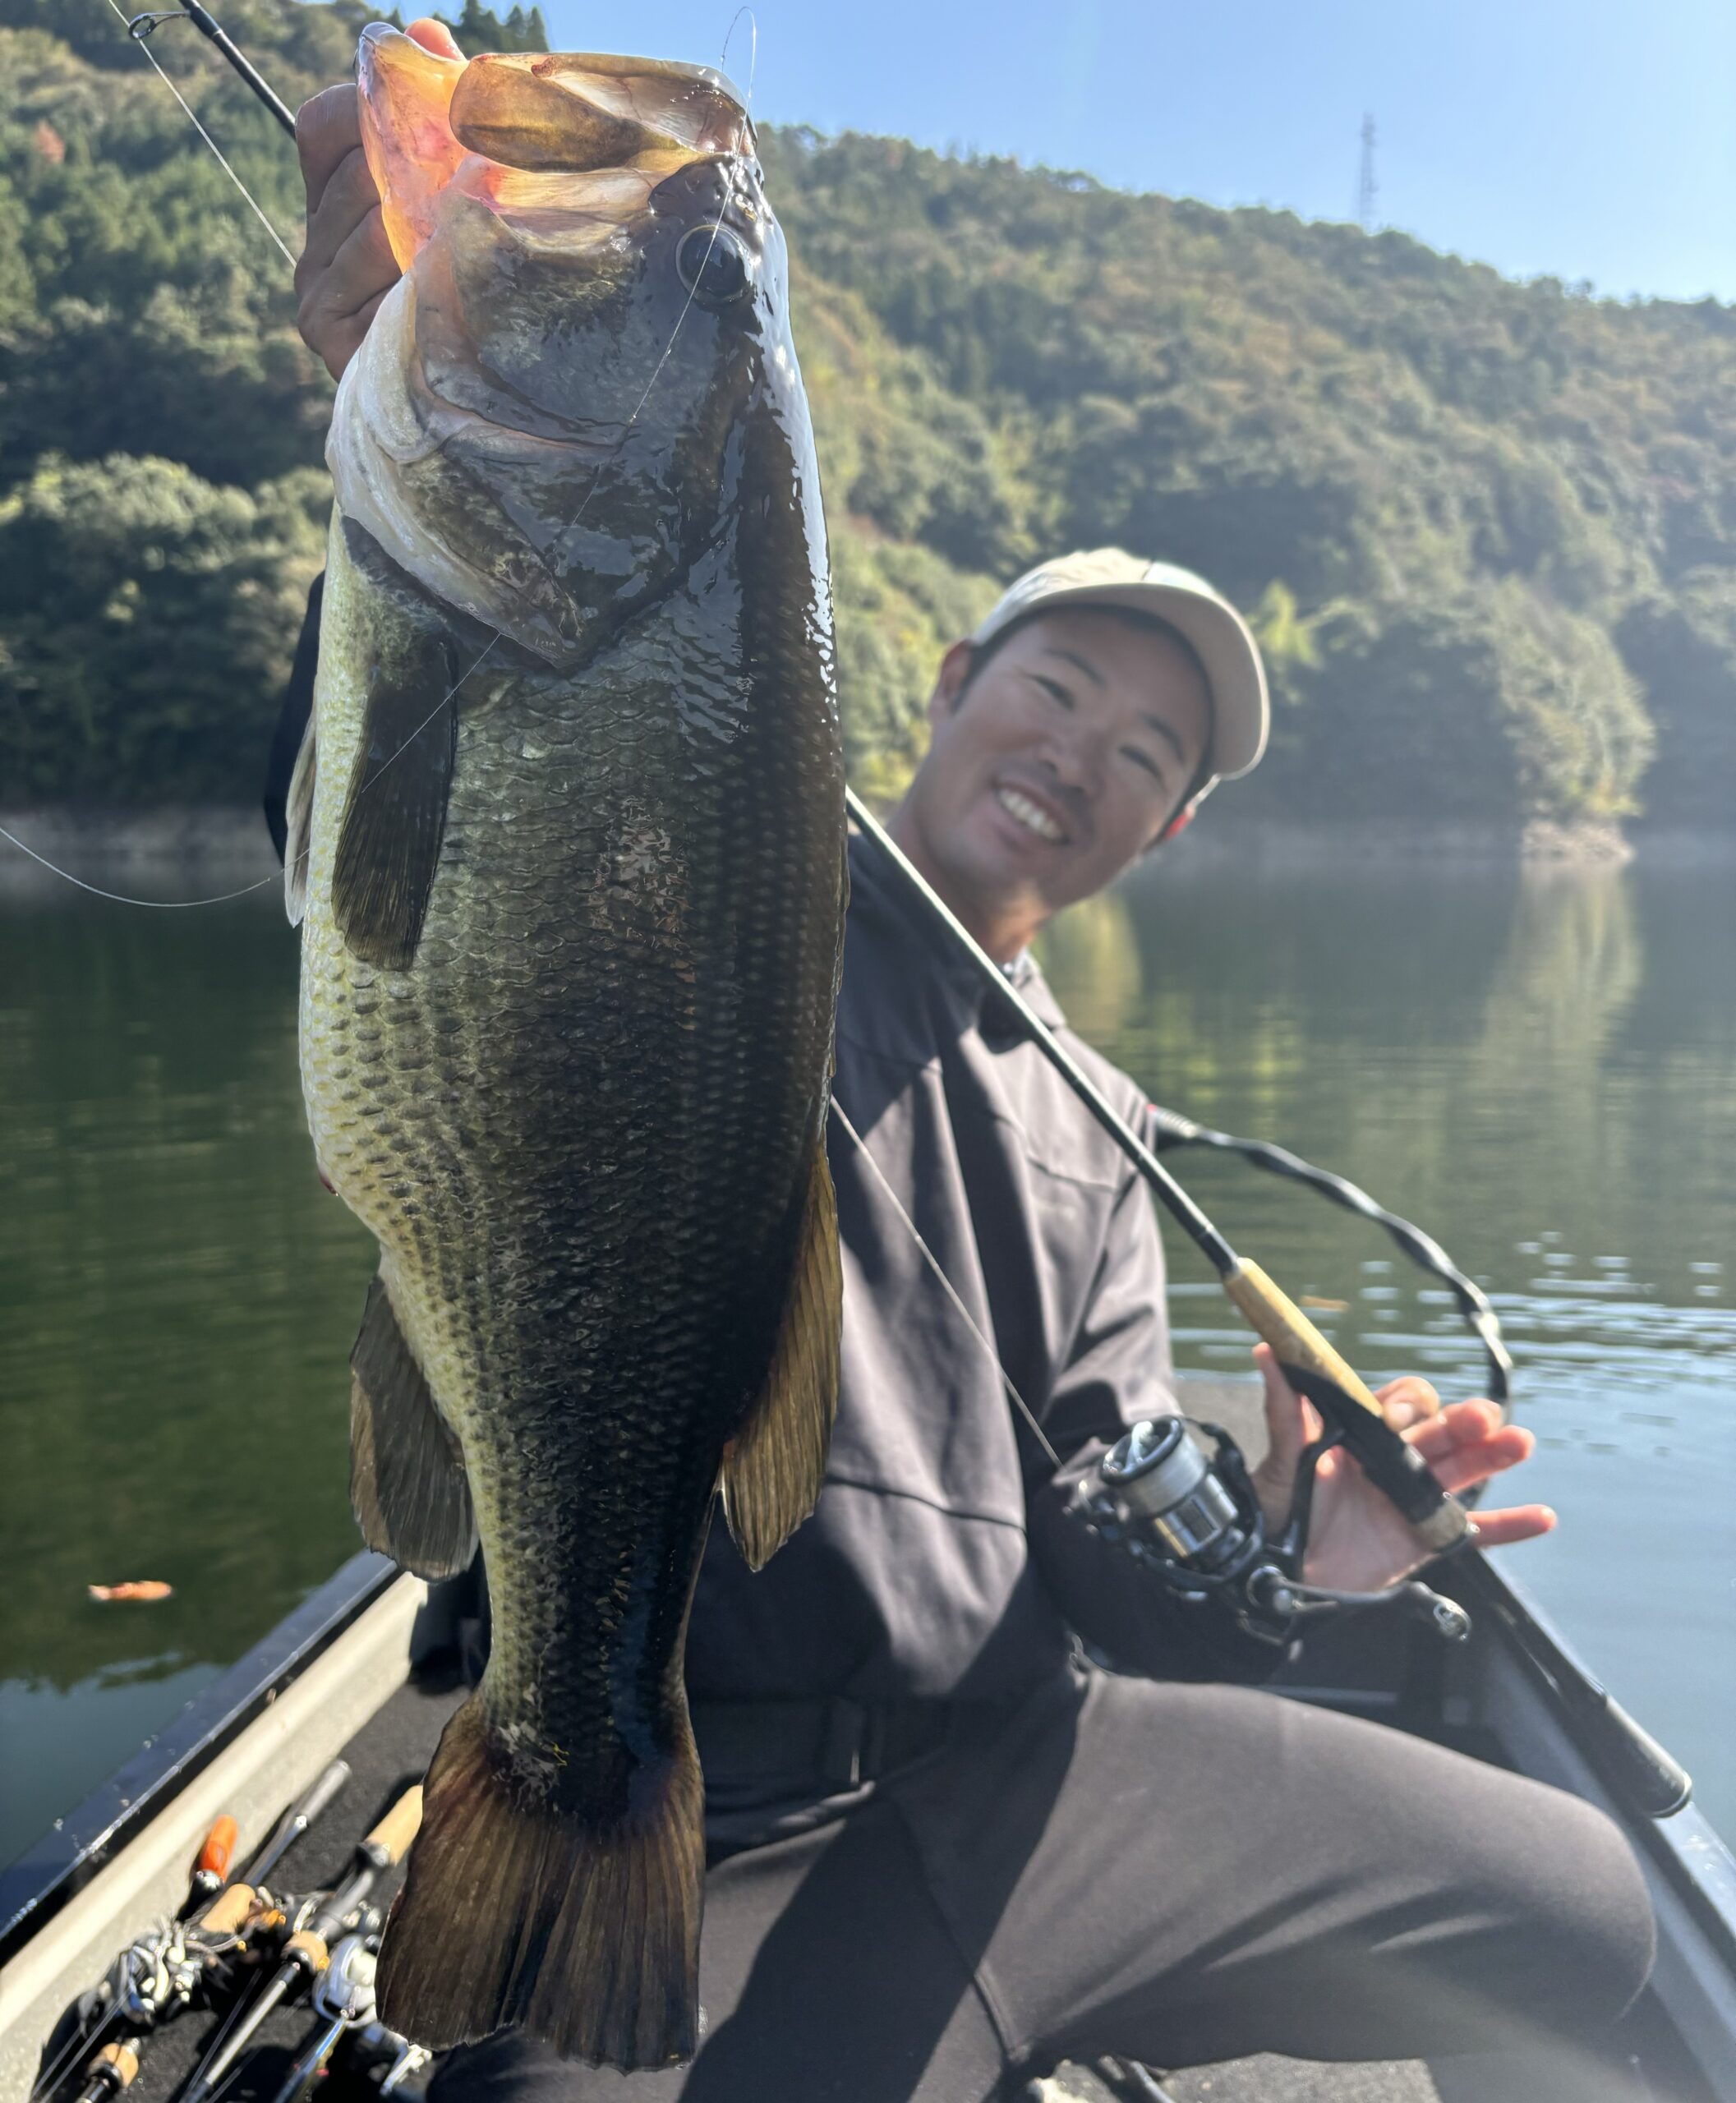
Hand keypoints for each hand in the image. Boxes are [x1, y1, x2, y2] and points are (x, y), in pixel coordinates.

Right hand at [293, 17, 461, 380]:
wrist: (493, 397)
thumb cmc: (485, 285)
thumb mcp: (468, 189)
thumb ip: (443, 109)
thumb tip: (425, 29)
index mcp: (333, 194)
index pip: (325, 122)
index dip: (374, 111)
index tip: (440, 125)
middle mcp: (313, 239)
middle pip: (351, 173)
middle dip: (417, 171)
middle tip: (479, 175)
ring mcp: (313, 289)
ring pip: (364, 225)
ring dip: (425, 224)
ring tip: (476, 229)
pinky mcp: (327, 334)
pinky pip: (366, 280)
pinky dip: (414, 271)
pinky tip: (451, 274)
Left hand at [1248, 1343, 1554, 1593]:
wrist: (1277, 1571)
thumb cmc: (1276, 1510)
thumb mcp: (1279, 1461)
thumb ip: (1284, 1412)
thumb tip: (1267, 1351)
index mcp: (1362, 1433)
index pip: (1399, 1405)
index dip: (1407, 1405)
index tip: (1399, 1417)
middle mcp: (1393, 1460)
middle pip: (1442, 1432)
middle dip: (1464, 1422)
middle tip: (1483, 1417)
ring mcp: (1413, 1499)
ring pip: (1462, 1471)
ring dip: (1493, 1456)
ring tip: (1521, 1442)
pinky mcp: (1424, 1539)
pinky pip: (1473, 1532)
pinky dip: (1509, 1526)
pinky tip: (1543, 1517)